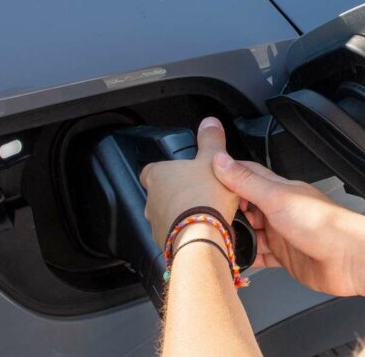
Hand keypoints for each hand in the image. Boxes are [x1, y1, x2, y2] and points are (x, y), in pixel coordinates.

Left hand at [140, 117, 239, 246]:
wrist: (202, 237)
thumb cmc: (205, 197)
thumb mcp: (213, 160)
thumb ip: (211, 140)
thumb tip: (210, 122)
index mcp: (158, 175)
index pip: (152, 169)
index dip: (167, 170)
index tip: (182, 172)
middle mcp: (150, 199)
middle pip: (160, 192)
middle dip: (177, 193)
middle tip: (200, 192)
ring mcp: (156, 222)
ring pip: (167, 214)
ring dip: (180, 213)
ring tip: (204, 213)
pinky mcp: (164, 242)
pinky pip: (174, 233)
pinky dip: (185, 231)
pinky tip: (202, 229)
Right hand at [211, 150, 364, 297]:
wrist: (351, 259)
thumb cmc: (324, 224)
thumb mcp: (277, 198)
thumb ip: (247, 182)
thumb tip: (221, 160)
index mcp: (278, 189)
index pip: (245, 176)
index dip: (223, 177)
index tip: (201, 183)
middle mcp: (278, 210)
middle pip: (244, 207)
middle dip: (225, 212)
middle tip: (202, 219)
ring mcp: (282, 234)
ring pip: (250, 233)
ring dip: (235, 238)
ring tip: (214, 241)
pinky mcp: (285, 257)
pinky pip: (260, 257)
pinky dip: (247, 258)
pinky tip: (235, 260)